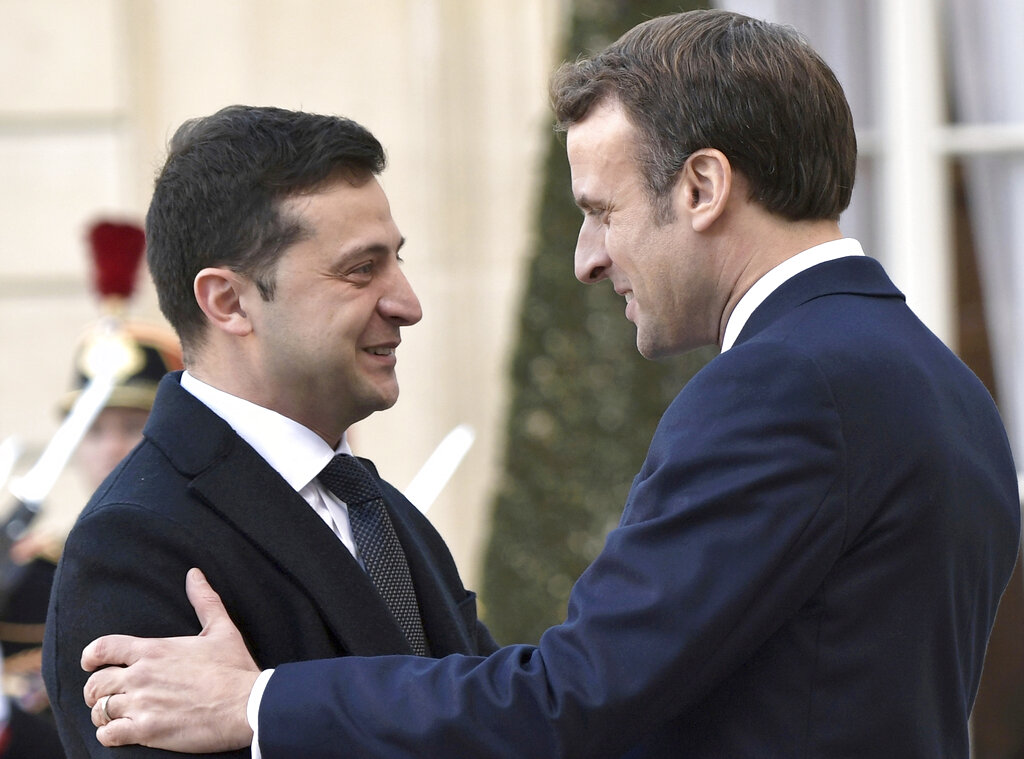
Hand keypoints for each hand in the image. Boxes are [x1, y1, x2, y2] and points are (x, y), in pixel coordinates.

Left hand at [81, 567, 259, 751]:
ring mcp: (142, 704)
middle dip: (95, 690)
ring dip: (103, 713)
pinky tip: (120, 732)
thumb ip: (204, 600)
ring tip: (114, 716)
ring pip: (100, 710)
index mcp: (154, 650)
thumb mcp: (221, 629)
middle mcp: (141, 675)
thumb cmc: (234, 667)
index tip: (89, 663)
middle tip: (104, 695)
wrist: (246, 704)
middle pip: (95, 683)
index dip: (90, 656)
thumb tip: (194, 574)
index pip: (103, 648)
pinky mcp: (146, 730)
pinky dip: (109, 734)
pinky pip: (109, 735)